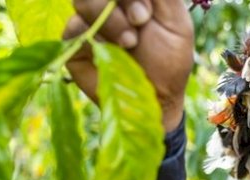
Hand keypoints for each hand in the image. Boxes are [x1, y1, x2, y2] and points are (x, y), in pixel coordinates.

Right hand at [63, 0, 193, 130]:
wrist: (157, 98)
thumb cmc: (169, 60)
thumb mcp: (176, 20)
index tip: (145, 14)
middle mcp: (106, 3)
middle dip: (122, 1)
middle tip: (139, 23)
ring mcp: (88, 20)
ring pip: (82, 0)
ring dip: (109, 21)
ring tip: (129, 44)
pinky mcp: (74, 42)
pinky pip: (74, 27)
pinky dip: (96, 39)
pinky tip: (111, 54)